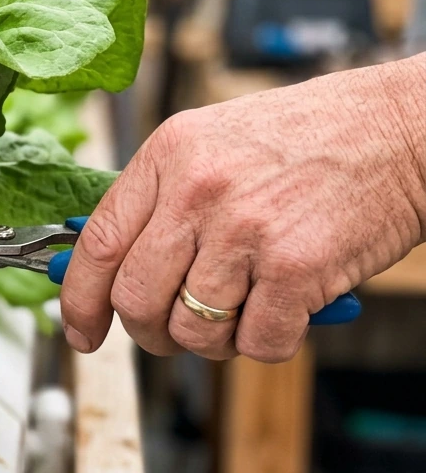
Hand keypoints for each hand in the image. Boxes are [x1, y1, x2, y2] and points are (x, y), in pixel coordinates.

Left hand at [60, 59, 425, 361]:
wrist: (401, 128)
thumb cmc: (307, 139)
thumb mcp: (210, 143)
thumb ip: (158, 200)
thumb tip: (107, 266)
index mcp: (167, 155)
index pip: (97, 244)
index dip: (79, 300)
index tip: (81, 331)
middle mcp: (198, 190)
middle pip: (136, 300)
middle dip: (149, 332)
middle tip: (175, 328)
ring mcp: (246, 230)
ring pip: (193, 330)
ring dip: (214, 340)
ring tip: (242, 308)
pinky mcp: (297, 268)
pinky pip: (256, 344)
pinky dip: (268, 342)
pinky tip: (284, 309)